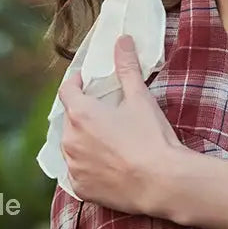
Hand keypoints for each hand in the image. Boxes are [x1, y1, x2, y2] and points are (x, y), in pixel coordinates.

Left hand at [58, 34, 184, 215]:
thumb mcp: (139, 97)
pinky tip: (107, 160)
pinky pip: (77, 170)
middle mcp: (70, 141)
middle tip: (104, 109)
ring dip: (83, 137)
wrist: (161, 182)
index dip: (76, 82)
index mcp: (81, 115)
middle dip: (82, 110)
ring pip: (71, 144)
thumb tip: (122, 40)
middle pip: (69, 118)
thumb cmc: (150, 137)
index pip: (66, 90)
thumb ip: (127, 67)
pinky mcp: (81, 188)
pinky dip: (87, 163)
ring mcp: (74, 167)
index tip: (86, 80)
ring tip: (106, 135)